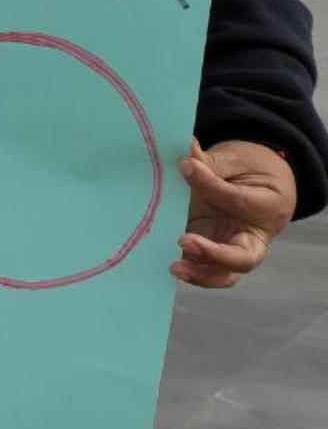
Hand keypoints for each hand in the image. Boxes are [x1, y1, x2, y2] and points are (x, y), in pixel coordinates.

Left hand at [173, 139, 297, 288]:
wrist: (253, 182)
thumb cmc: (248, 170)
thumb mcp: (236, 160)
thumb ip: (211, 163)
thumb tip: (186, 154)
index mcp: (267, 207)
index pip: (239, 201)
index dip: (212, 186)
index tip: (187, 166)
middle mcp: (250, 237)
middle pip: (243, 258)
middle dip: (214, 255)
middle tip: (185, 241)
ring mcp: (228, 249)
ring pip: (222, 274)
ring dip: (199, 273)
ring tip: (174, 266)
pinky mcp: (207, 253)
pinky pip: (200, 268)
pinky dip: (185, 269)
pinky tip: (160, 261)